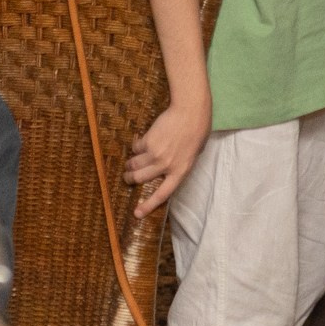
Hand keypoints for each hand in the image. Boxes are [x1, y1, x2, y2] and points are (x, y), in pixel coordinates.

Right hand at [126, 95, 210, 217]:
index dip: (148, 206)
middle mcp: (166, 166)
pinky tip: (141, 142)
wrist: (190, 111)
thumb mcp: (193, 154)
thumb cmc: (197, 131)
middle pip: (140, 179)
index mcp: (180, 172)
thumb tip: (167, 171)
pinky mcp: (148, 141)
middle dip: (130, 179)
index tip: (137, 214)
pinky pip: (136, 148)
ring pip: (134, 165)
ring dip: (129, 165)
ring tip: (129, 163)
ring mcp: (155, 154)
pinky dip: (136, 147)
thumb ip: (180, 165)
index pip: (162, 195)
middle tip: (127, 177)